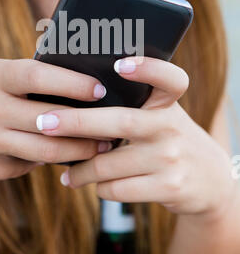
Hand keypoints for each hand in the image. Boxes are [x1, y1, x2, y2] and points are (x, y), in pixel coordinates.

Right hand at [0, 59, 110, 178]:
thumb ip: (26, 79)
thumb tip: (74, 87)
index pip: (38, 77)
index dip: (73, 83)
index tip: (99, 90)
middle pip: (49, 121)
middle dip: (87, 127)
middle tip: (112, 128)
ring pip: (43, 151)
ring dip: (77, 151)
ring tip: (98, 147)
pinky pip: (25, 165)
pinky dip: (44, 159)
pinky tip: (59, 155)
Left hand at [39, 57, 235, 218]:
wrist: (208, 180)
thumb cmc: (167, 138)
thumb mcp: (161, 115)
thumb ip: (132, 104)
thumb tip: (72, 93)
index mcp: (168, 103)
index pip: (169, 78)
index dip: (148, 68)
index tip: (119, 64)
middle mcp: (170, 127)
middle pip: (121, 122)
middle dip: (77, 122)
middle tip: (45, 122)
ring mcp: (170, 158)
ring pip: (109, 164)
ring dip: (80, 169)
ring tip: (65, 170)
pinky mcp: (169, 187)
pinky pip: (117, 189)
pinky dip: (97, 188)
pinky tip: (90, 184)